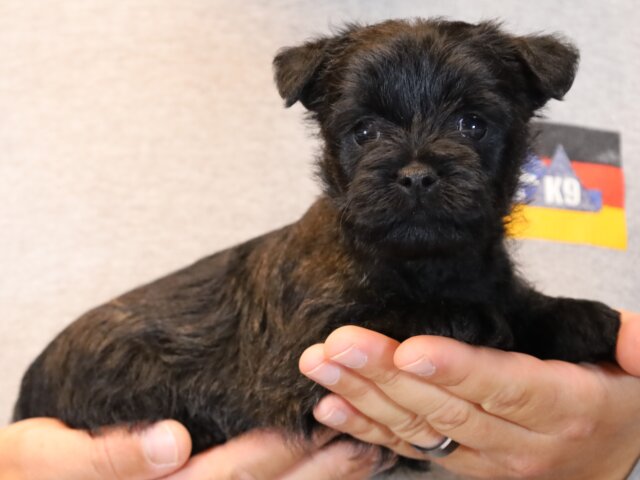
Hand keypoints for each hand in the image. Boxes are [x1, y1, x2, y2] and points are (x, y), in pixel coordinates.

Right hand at [0, 418, 380, 479]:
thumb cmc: (31, 472)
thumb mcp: (48, 459)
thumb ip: (110, 456)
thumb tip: (173, 446)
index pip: (227, 477)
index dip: (277, 454)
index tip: (325, 424)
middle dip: (315, 467)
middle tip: (367, 437)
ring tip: (368, 451)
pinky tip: (333, 471)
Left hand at [300, 311, 639, 478]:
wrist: (615, 455)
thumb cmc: (618, 400)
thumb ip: (636, 346)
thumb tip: (637, 340)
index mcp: (563, 408)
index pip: (505, 388)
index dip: (457, 371)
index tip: (410, 350)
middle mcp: (519, 443)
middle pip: (445, 408)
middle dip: (386, 375)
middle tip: (339, 345)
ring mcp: (485, 460)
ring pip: (416, 429)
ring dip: (362, 396)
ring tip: (320, 365)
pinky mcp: (462, 464)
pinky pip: (407, 449)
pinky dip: (365, 429)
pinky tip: (329, 407)